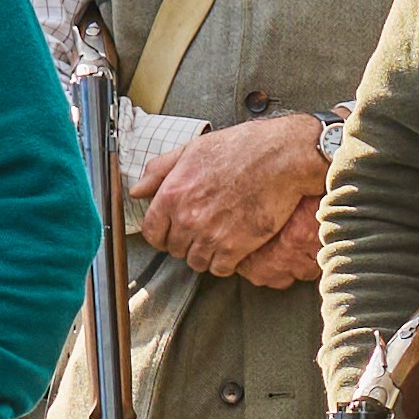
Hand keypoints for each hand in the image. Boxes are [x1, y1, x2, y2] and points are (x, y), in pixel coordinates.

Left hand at [142, 111, 322, 274]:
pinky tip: (232, 247)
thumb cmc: (240, 149)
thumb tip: (138, 190)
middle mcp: (187, 218)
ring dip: (204, 254)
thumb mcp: (192, 150)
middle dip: (185, 242)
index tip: (170, 233)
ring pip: (196, 262)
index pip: (152, 232)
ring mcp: (211, 235)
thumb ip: (160, 170)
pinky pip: (219, 269)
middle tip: (201, 229)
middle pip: (174, 249)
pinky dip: (224, 263)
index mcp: (173, 194)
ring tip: (217, 238)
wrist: (280, 159)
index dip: (160, 235)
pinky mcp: (235, 248)